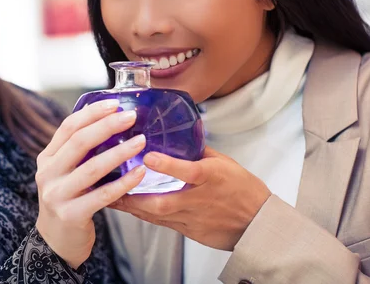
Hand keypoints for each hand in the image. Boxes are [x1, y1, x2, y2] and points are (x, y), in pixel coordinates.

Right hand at [35, 100, 146, 268]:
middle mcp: (48, 173)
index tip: (114, 103)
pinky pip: (102, 195)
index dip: (91, 113)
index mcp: (47, 158)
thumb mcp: (65, 172)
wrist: (56, 242)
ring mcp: (57, 195)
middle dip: (107, 126)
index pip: (68, 127)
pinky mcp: (71, 215)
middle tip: (131, 117)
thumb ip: (80, 151)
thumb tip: (112, 122)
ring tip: (141, 142)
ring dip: (119, 152)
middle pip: (79, 142)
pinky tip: (139, 173)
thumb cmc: (69, 200)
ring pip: (92, 168)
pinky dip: (123, 183)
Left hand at [109, 147, 270, 250]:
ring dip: (134, 207)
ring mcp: (194, 219)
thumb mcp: (224, 163)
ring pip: (159, 216)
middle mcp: (200, 200)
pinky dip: (146, 216)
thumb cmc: (243, 189)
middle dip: (136, 198)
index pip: (189, 170)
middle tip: (114, 187)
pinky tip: (131, 208)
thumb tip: (176, 137)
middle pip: (165, 202)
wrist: (257, 223)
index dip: (168, 164)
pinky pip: (163, 224)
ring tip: (111, 198)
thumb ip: (198, 152)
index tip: (148, 156)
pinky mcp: (191, 231)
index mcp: (211, 178)